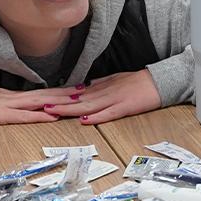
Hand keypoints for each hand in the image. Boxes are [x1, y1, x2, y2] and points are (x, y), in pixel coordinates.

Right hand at [0, 84, 80, 124]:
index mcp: (13, 95)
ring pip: (40, 102)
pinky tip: (53, 116)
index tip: (74, 89)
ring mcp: (10, 105)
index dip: (58, 91)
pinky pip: (25, 116)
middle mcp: (15, 97)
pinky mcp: (4, 115)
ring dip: (59, 102)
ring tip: (76, 100)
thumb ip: (6, 101)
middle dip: (65, 93)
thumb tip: (18, 103)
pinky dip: (40, 116)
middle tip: (85, 90)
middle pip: (45, 95)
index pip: (40, 93)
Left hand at [44, 70, 161, 124]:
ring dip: (70, 109)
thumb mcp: (116, 79)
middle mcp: (104, 92)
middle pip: (77, 99)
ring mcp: (114, 99)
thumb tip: (84, 87)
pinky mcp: (126, 107)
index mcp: (101, 86)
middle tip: (40, 105)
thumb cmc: (139, 81)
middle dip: (58, 103)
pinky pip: (108, 113)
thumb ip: (100, 84)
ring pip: (88, 105)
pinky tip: (84, 120)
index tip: (44, 98)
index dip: (60, 96)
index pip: (76, 92)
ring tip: (53, 111)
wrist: (160, 80)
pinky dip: (95, 117)